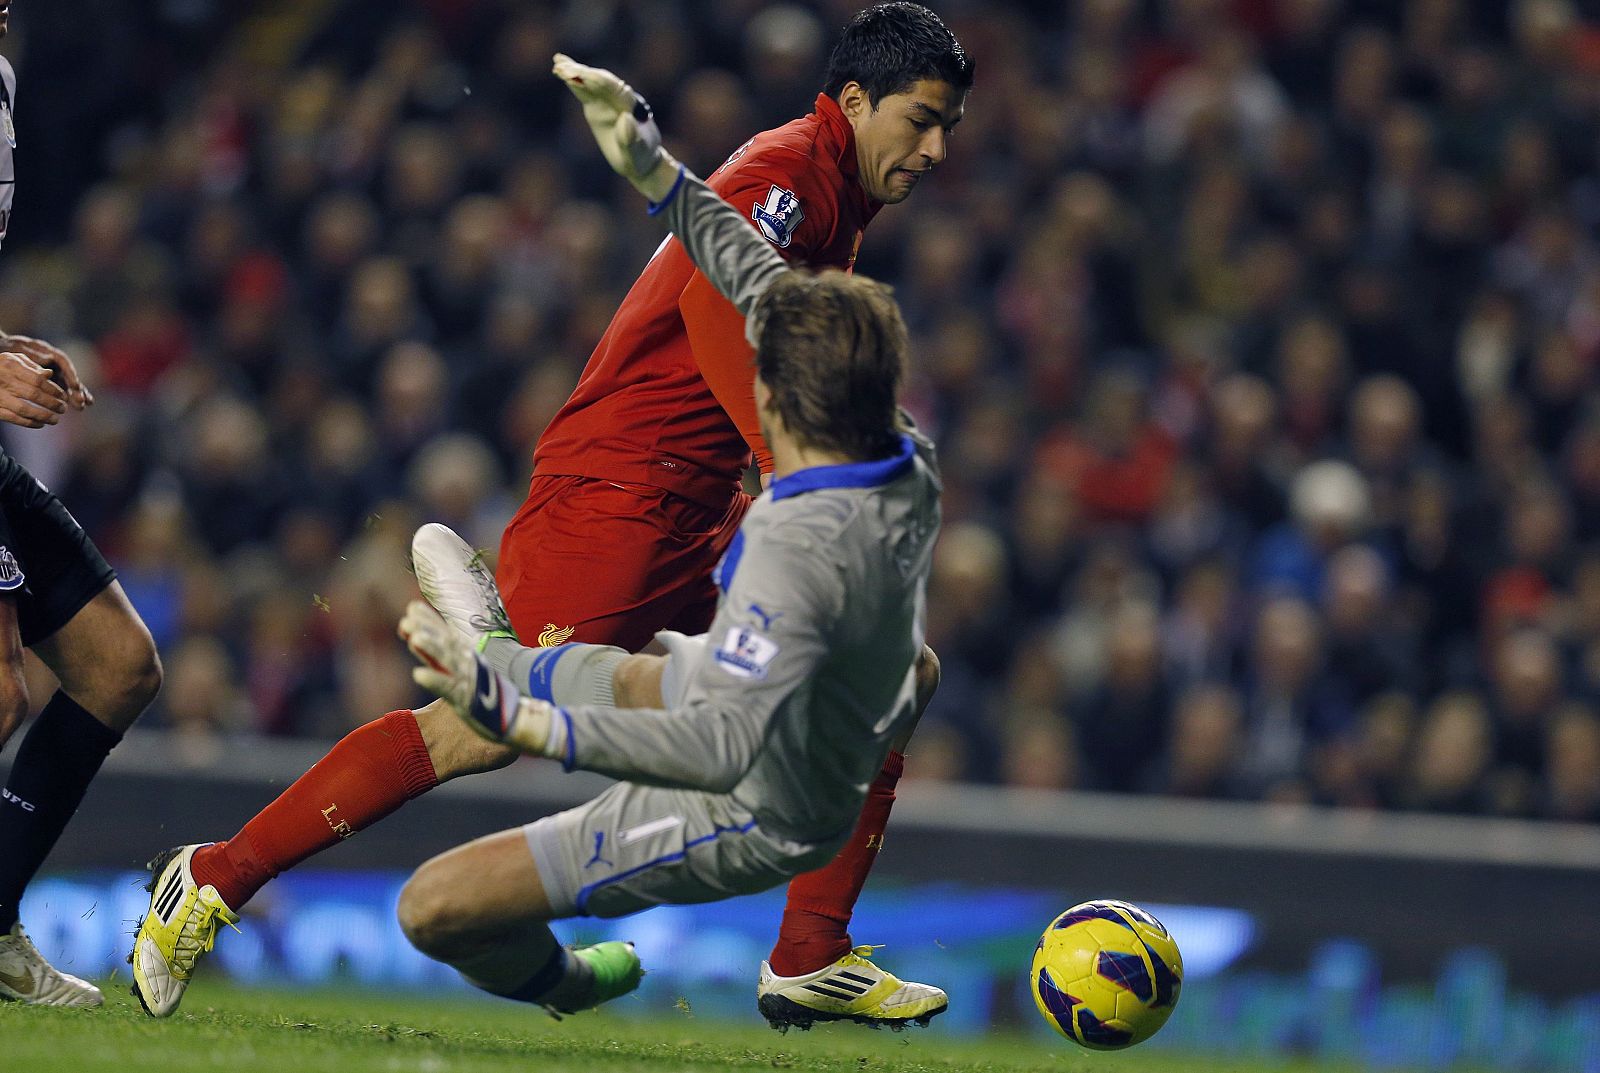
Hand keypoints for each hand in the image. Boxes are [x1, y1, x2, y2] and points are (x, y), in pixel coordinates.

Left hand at [0, 334, 91, 410]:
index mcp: (49, 352)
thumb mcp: (21, 349)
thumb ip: (35, 355)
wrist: (5, 348)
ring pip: (67, 384)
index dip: (71, 375)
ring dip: (75, 395)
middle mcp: (55, 363)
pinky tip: (78, 406)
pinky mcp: (50, 381)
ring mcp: (54, 372)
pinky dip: (69, 397)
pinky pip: (61, 390)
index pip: (64, 364)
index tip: (76, 386)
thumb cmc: (12, 347)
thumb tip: (49, 359)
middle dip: (76, 389)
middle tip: (82, 401)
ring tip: (82, 406)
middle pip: (68, 376)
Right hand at [0, 350, 66, 427]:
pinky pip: (13, 418)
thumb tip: (49, 374)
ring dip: (43, 416)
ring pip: (24, 409)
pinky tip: (40, 424)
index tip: (64, 396)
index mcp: (11, 366)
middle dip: (52, 404)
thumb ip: (31, 366)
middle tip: (63, 409)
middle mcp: (4, 380)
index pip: (38, 380)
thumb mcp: (11, 359)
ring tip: (55, 419)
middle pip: (34, 395)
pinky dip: (29, 423)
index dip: (54, 390)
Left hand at [399, 600, 554, 753]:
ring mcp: (469, 680)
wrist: (515, 719)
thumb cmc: (486, 696)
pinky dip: (434, 680)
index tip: (412, 607)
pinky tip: (418, 674)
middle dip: (428, 628)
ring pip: (448, 661)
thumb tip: (416, 638)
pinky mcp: (467, 700)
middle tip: (408, 618)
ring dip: (432, 648)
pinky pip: (449, 688)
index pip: (448, 634)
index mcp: (469, 656)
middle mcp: (469, 664)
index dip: (430, 620)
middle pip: (446, 643)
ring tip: (414, 638)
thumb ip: (439, 658)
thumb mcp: (464, 672)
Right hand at [552, 53, 681, 202]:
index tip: (583, 75)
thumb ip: (631, 140)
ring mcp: (606, 100)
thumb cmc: (639, 158)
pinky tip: (559, 70)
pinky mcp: (596, 105)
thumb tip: (626, 118)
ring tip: (557, 62)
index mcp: (630, 106)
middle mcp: (618, 98)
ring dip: (575, 71)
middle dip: (582, 73)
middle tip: (562, 67)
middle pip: (599, 80)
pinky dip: (572, 80)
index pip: (613, 88)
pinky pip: (584, 90)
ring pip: (590, 82)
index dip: (597, 81)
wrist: (640, 160)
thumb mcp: (637, 154)